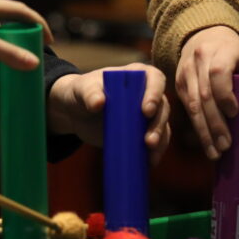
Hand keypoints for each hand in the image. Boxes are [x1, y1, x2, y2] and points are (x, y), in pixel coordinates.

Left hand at [47, 63, 171, 164]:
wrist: (76, 113)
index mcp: (136, 75)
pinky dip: (155, 153)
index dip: (155, 94)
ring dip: (160, 141)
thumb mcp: (81, 90)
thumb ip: (89, 93)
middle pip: (162, 107)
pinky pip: (156, 142)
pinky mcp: (142, 132)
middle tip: (148, 141)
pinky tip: (150, 163)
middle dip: (158, 125)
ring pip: (162, 126)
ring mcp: (146, 115)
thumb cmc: (80, 93)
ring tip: (150, 156)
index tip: (146, 111)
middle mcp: (146, 93)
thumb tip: (99, 103)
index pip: (154, 79)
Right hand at [176, 25, 238, 159]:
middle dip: (215, 124)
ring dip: (204, 131)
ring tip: (216, 153)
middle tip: (226, 145)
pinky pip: (187, 109)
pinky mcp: (179, 84)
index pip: (218, 73)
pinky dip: (198, 128)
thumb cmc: (234, 56)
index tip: (234, 113)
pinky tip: (207, 144)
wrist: (205, 37)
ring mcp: (186, 72)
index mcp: (221, 50)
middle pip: (204, 95)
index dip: (225, 95)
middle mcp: (200, 59)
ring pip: (192, 105)